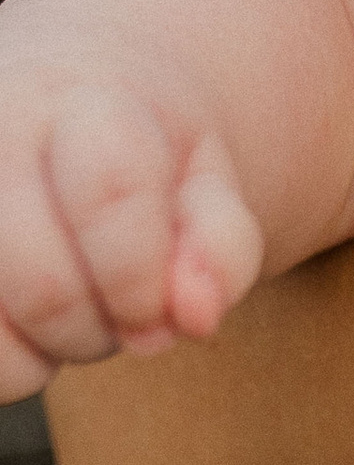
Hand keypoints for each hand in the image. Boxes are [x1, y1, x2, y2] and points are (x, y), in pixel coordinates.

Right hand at [0, 60, 265, 396]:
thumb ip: (221, 248)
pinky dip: (10, 365)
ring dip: (52, 349)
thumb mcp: (205, 181)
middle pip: (46, 288)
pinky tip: (25, 316)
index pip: (112, 192)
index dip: (143, 278)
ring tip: (76, 301)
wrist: (57, 99)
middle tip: (126, 310)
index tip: (161, 306)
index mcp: (85, 103)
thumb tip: (195, 318)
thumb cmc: (142, 152)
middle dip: (104, 329)